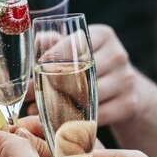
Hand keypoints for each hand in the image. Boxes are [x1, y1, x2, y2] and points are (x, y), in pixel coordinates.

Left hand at [22, 24, 140, 124]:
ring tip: (36, 108)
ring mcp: (126, 80)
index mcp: (103, 35)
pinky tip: (58, 121)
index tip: (36, 67)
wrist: (124, 89)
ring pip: (86, 95)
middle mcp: (118, 55)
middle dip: (48, 83)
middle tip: (27, 93)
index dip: (52, 56)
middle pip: (78, 72)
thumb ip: (54, 42)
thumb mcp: (75, 48)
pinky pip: (96, 114)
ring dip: (58, 104)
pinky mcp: (128, 103)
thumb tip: (39, 41)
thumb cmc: (89, 65)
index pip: (74, 44)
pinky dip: (76, 120)